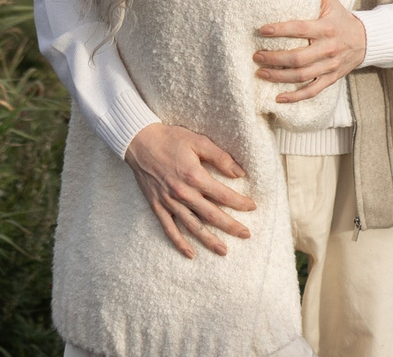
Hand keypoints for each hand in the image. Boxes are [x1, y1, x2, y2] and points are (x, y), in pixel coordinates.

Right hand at [123, 123, 255, 258]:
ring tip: (224, 251)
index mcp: (194, 176)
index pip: (223, 195)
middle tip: (246, 235)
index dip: (239, 202)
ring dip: (209, 240)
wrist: (140, 142)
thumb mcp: (198, 141)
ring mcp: (169, 202)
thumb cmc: (171, 139)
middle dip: (231, 226)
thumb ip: (220, 157)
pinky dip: (179, 243)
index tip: (252, 207)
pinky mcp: (157, 207)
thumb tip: (240, 172)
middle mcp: (183, 193)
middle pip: (211, 215)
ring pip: (193, 226)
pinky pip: (169, 229)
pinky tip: (190, 253)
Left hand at [255, 0, 367, 103]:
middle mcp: (328, 48)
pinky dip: (295, 97)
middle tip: (256, 56)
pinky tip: (278, 98)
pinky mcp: (330, 79)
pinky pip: (312, 90)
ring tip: (260, 73)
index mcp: (326, 27)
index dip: (280, 30)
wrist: (366, 40)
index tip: (261, 30)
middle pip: (298, 58)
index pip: (300, 29)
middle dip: (274, 58)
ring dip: (279, 77)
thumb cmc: (342, 18)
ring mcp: (330, 66)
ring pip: (302, 76)